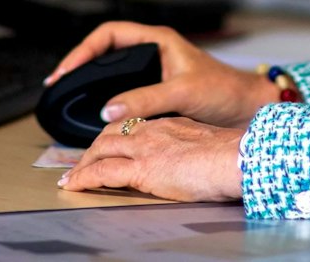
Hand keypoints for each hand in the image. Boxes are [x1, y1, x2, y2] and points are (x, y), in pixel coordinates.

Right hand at [45, 21, 277, 126]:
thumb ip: (146, 99)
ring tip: (69, 94)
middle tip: (58, 83)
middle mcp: (153, 52)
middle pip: (104, 51)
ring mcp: (153, 72)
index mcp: (157, 40)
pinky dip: (105, 98)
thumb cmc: (225, 91)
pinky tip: (96, 111)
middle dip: (79, 64)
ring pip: (112, 71)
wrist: (248, 109)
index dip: (84, 49)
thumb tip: (108, 110)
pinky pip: (122, 90)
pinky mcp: (156, 92)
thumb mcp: (183, 92)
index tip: (67, 69)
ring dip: (90, 81)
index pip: (109, 34)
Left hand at [59, 116, 243, 201]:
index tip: (109, 147)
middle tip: (81, 163)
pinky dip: (84, 178)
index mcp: (170, 124)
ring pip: (101, 149)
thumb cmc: (233, 156)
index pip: (134, 127)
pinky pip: (103, 171)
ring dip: (83, 164)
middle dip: (93, 149)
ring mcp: (145, 148)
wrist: (237, 157)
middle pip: (111, 134)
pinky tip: (75, 185)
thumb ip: (193, 149)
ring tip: (73, 177)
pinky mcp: (141, 168)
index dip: (116, 137)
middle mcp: (153, 131)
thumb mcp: (208, 145)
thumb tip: (194, 162)